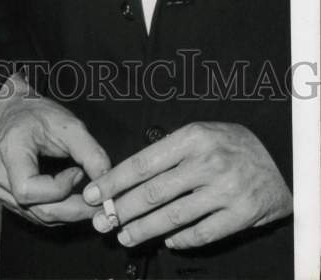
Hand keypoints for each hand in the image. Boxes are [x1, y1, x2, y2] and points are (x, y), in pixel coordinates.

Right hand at [0, 74, 109, 225]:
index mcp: (9, 152)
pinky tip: (75, 200)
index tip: (79, 172)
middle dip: (73, 209)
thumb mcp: (68, 124)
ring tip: (91, 201)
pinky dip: (59, 211)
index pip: (28, 189)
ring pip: (39, 216)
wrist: (14, 110)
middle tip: (100, 203)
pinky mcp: (9, 197)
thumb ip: (90, 152)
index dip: (59, 189)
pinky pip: (36, 213)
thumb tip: (107, 180)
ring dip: (69, 213)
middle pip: (38, 209)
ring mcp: (1, 189)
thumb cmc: (38, 113)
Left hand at [83, 122, 291, 249]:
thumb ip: (170, 151)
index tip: (93, 194)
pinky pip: (202, 232)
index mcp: (192, 138)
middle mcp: (206, 163)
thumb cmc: (232, 144)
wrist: (282, 158)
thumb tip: (129, 175)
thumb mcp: (202, 133)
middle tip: (101, 222)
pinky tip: (167, 241)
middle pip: (153, 193)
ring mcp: (225, 190)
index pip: (142, 163)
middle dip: (121, 210)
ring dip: (144, 229)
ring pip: (173, 216)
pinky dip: (181, 239)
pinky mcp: (241, 214)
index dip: (114, 181)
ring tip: (124, 236)